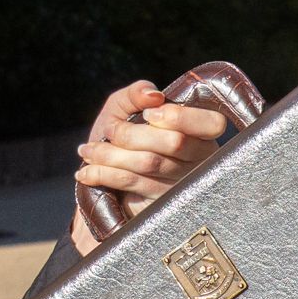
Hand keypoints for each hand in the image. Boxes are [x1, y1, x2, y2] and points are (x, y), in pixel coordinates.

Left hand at [69, 79, 227, 253]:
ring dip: (109, 154)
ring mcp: (182, 184)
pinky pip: (132, 183)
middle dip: (132, 134)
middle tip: (109, 131)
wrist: (106, 186)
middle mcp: (198, 159)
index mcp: (199, 132)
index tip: (148, 114)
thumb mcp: (124, 110)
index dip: (179, 117)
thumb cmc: (120, 138)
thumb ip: (135, 94)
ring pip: (149, 163)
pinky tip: (85, 173)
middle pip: (174, 142)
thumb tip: (153, 95)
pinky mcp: (161, 204)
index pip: (212, 123)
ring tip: (86, 151)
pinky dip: (103, 174)